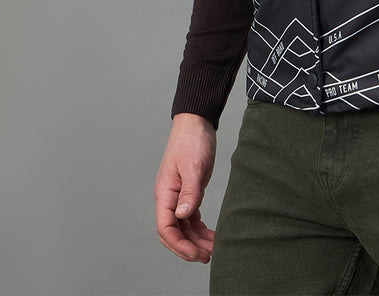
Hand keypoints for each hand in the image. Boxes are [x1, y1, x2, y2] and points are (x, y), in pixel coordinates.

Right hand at [155, 112, 216, 262]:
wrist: (197, 122)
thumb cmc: (193, 140)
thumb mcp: (194, 166)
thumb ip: (189, 192)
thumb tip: (182, 215)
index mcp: (165, 192)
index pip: (165, 227)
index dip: (179, 244)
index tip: (195, 254)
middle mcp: (169, 197)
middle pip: (173, 232)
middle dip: (187, 247)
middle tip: (207, 257)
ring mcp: (178, 195)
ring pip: (183, 226)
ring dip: (196, 240)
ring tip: (213, 249)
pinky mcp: (189, 191)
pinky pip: (191, 217)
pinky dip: (199, 228)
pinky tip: (211, 235)